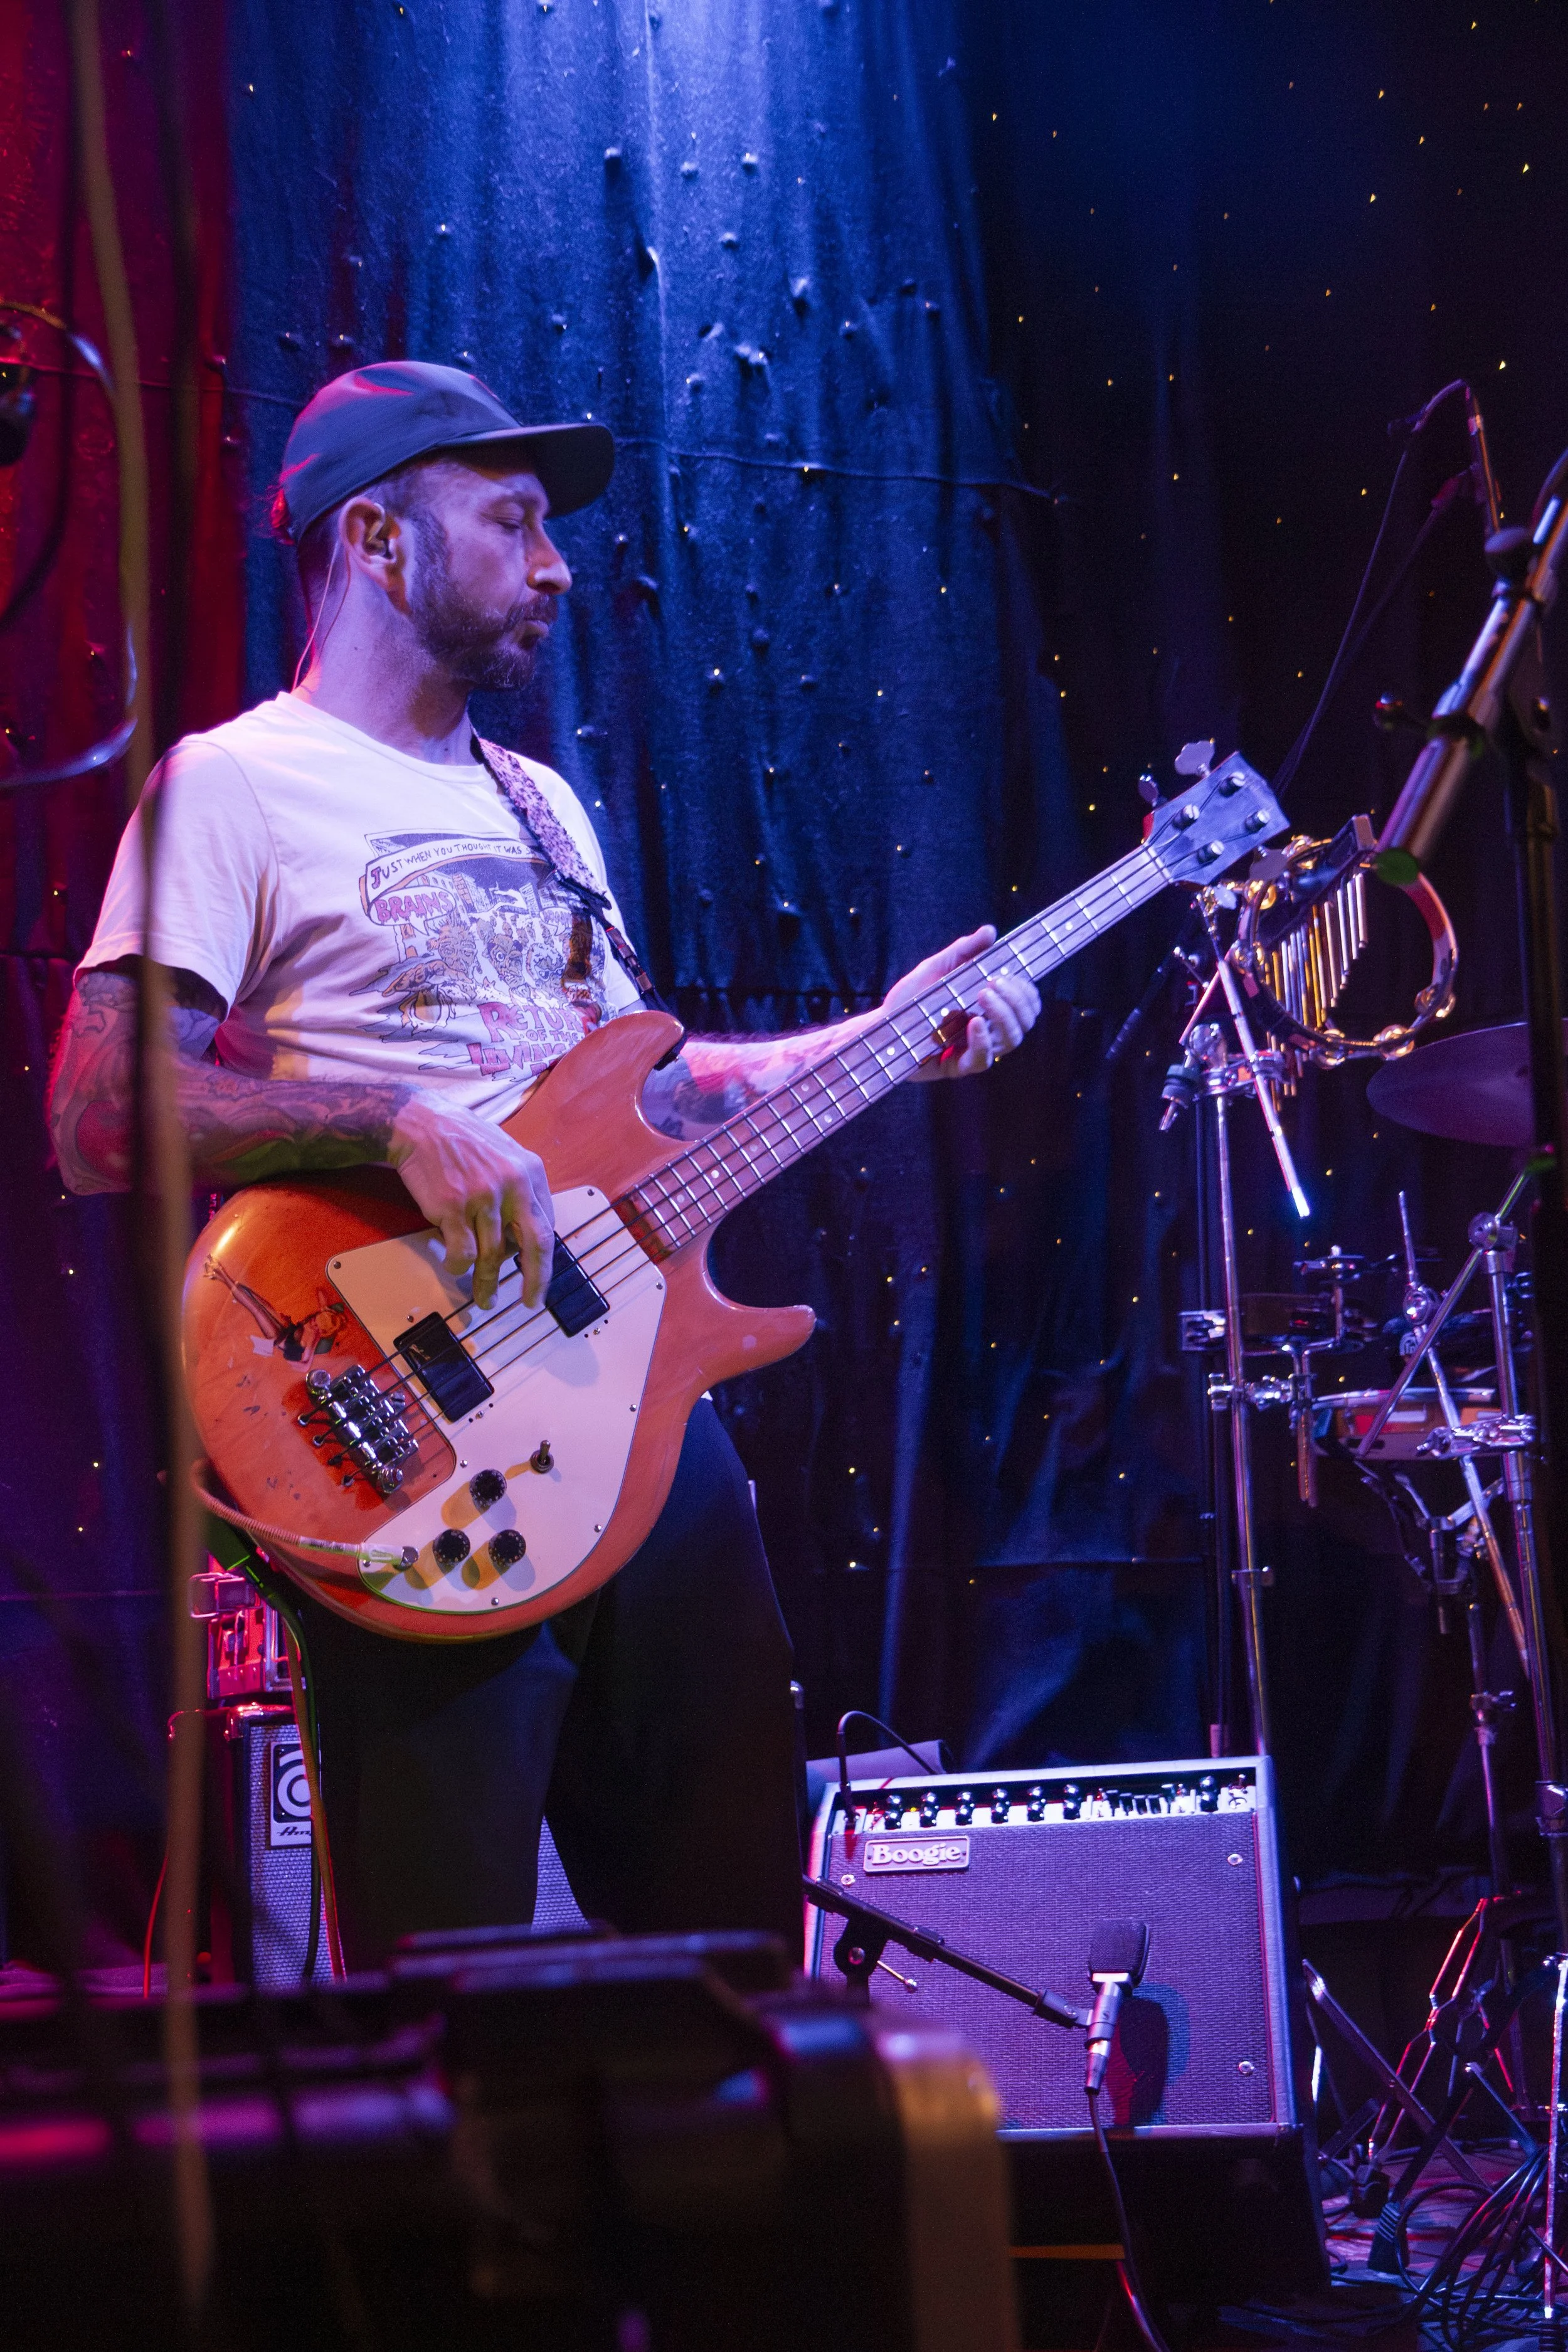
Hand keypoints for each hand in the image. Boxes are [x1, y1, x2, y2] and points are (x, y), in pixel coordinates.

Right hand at [388, 1094, 553, 1309]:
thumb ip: (519, 1189)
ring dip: (488, 1283)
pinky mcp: (452, 1207)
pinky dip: (459, 1266)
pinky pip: (462, 1252)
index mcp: (530, 1171)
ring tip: (485, 1299)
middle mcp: (511, 1185)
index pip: (546, 1224)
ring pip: (493, 1255)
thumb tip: (523, 1235)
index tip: (539, 1276)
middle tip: (531, 1302)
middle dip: (535, 1280)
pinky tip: (455, 1268)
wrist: (418, 1123)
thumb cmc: (461, 1140)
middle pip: (533, 1243)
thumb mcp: (504, 1153)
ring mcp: (482, 1197)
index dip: (544, 1256)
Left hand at [883, 925, 1040, 1079]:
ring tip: (984, 994)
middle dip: (1017, 1000)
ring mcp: (974, 1049)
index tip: (1008, 975)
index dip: (1026, 992)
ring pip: (1010, 1041)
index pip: (1026, 1005)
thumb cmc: (910, 998)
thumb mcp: (937, 968)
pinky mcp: (957, 1066)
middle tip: (994, 982)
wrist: (880, 1025)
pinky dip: (983, 1041)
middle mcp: (988, 1030)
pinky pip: (983, 1061)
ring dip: (1004, 1015)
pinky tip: (974, 1022)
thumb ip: (963, 950)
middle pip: (1024, 1022)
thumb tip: (991, 931)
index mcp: (989, 1008)